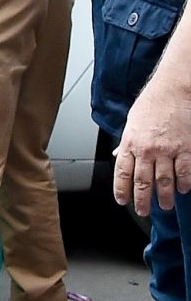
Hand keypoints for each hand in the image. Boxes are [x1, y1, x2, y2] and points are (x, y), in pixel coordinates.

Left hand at [113, 73, 190, 213]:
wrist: (173, 89)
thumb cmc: (152, 103)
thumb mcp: (131, 123)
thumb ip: (126, 143)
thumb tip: (116, 156)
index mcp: (130, 143)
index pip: (122, 174)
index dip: (121, 190)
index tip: (123, 201)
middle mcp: (146, 149)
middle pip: (142, 183)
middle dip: (143, 201)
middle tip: (144, 211)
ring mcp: (167, 150)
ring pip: (164, 181)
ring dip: (165, 197)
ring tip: (166, 205)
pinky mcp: (185, 148)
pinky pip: (184, 171)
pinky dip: (184, 183)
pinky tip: (184, 189)